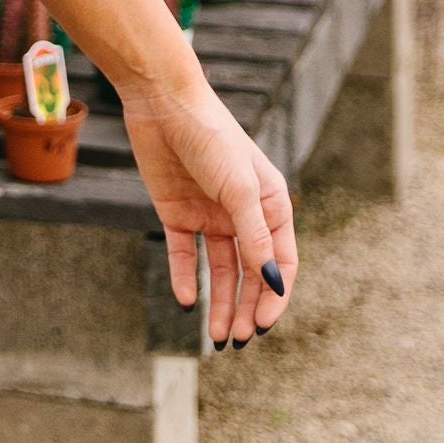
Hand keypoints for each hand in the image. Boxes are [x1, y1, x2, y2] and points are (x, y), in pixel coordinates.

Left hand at [120, 77, 296, 346]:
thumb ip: (254, 236)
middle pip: (250, 273)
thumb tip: (274, 284)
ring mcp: (209, 214)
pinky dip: (185, 278)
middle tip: (235, 340)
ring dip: (220, 302)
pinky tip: (188, 302)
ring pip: (219, 270)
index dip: (275, 297)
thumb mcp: (238, 188)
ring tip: (215, 336)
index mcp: (270, 205)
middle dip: (246, 308)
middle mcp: (242, 213)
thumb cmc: (211, 137)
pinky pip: (183, 254)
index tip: (262, 326)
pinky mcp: (177, 212)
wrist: (162, 102)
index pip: (281, 262)